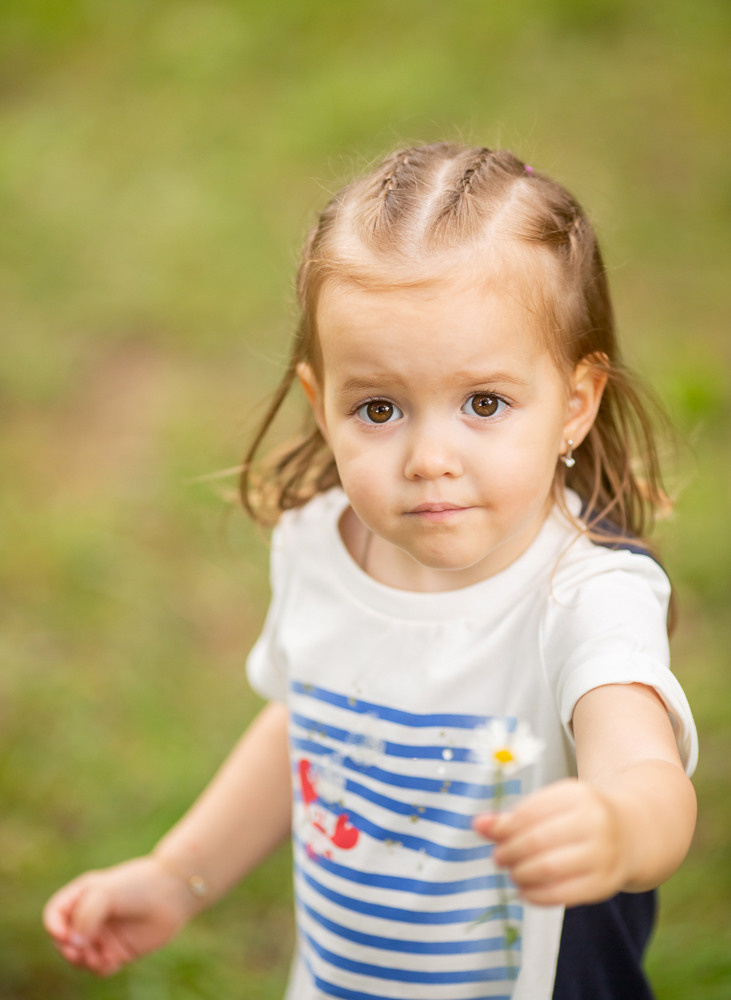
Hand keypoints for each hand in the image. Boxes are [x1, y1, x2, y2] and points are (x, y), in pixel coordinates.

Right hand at [43, 856, 196, 975]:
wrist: (172, 892)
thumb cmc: (137, 885)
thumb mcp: (104, 892)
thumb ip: (84, 916)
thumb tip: (72, 943)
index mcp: (84, 895)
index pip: (55, 914)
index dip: (53, 926)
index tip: (63, 933)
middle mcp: (92, 916)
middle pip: (64, 940)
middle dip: (66, 947)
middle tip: (79, 949)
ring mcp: (105, 934)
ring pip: (80, 957)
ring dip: (81, 960)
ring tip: (94, 956)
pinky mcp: (119, 950)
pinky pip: (100, 967)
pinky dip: (99, 968)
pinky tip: (109, 961)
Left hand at [473, 778, 629, 906]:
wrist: (633, 833)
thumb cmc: (581, 816)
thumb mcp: (554, 805)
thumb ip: (516, 815)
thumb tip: (478, 825)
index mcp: (577, 795)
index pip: (529, 812)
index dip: (504, 827)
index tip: (491, 835)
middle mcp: (594, 822)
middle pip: (537, 841)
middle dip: (509, 852)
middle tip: (498, 858)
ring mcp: (603, 854)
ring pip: (549, 868)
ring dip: (521, 874)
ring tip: (513, 873)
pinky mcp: (605, 884)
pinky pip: (563, 893)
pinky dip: (536, 895)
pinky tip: (525, 890)